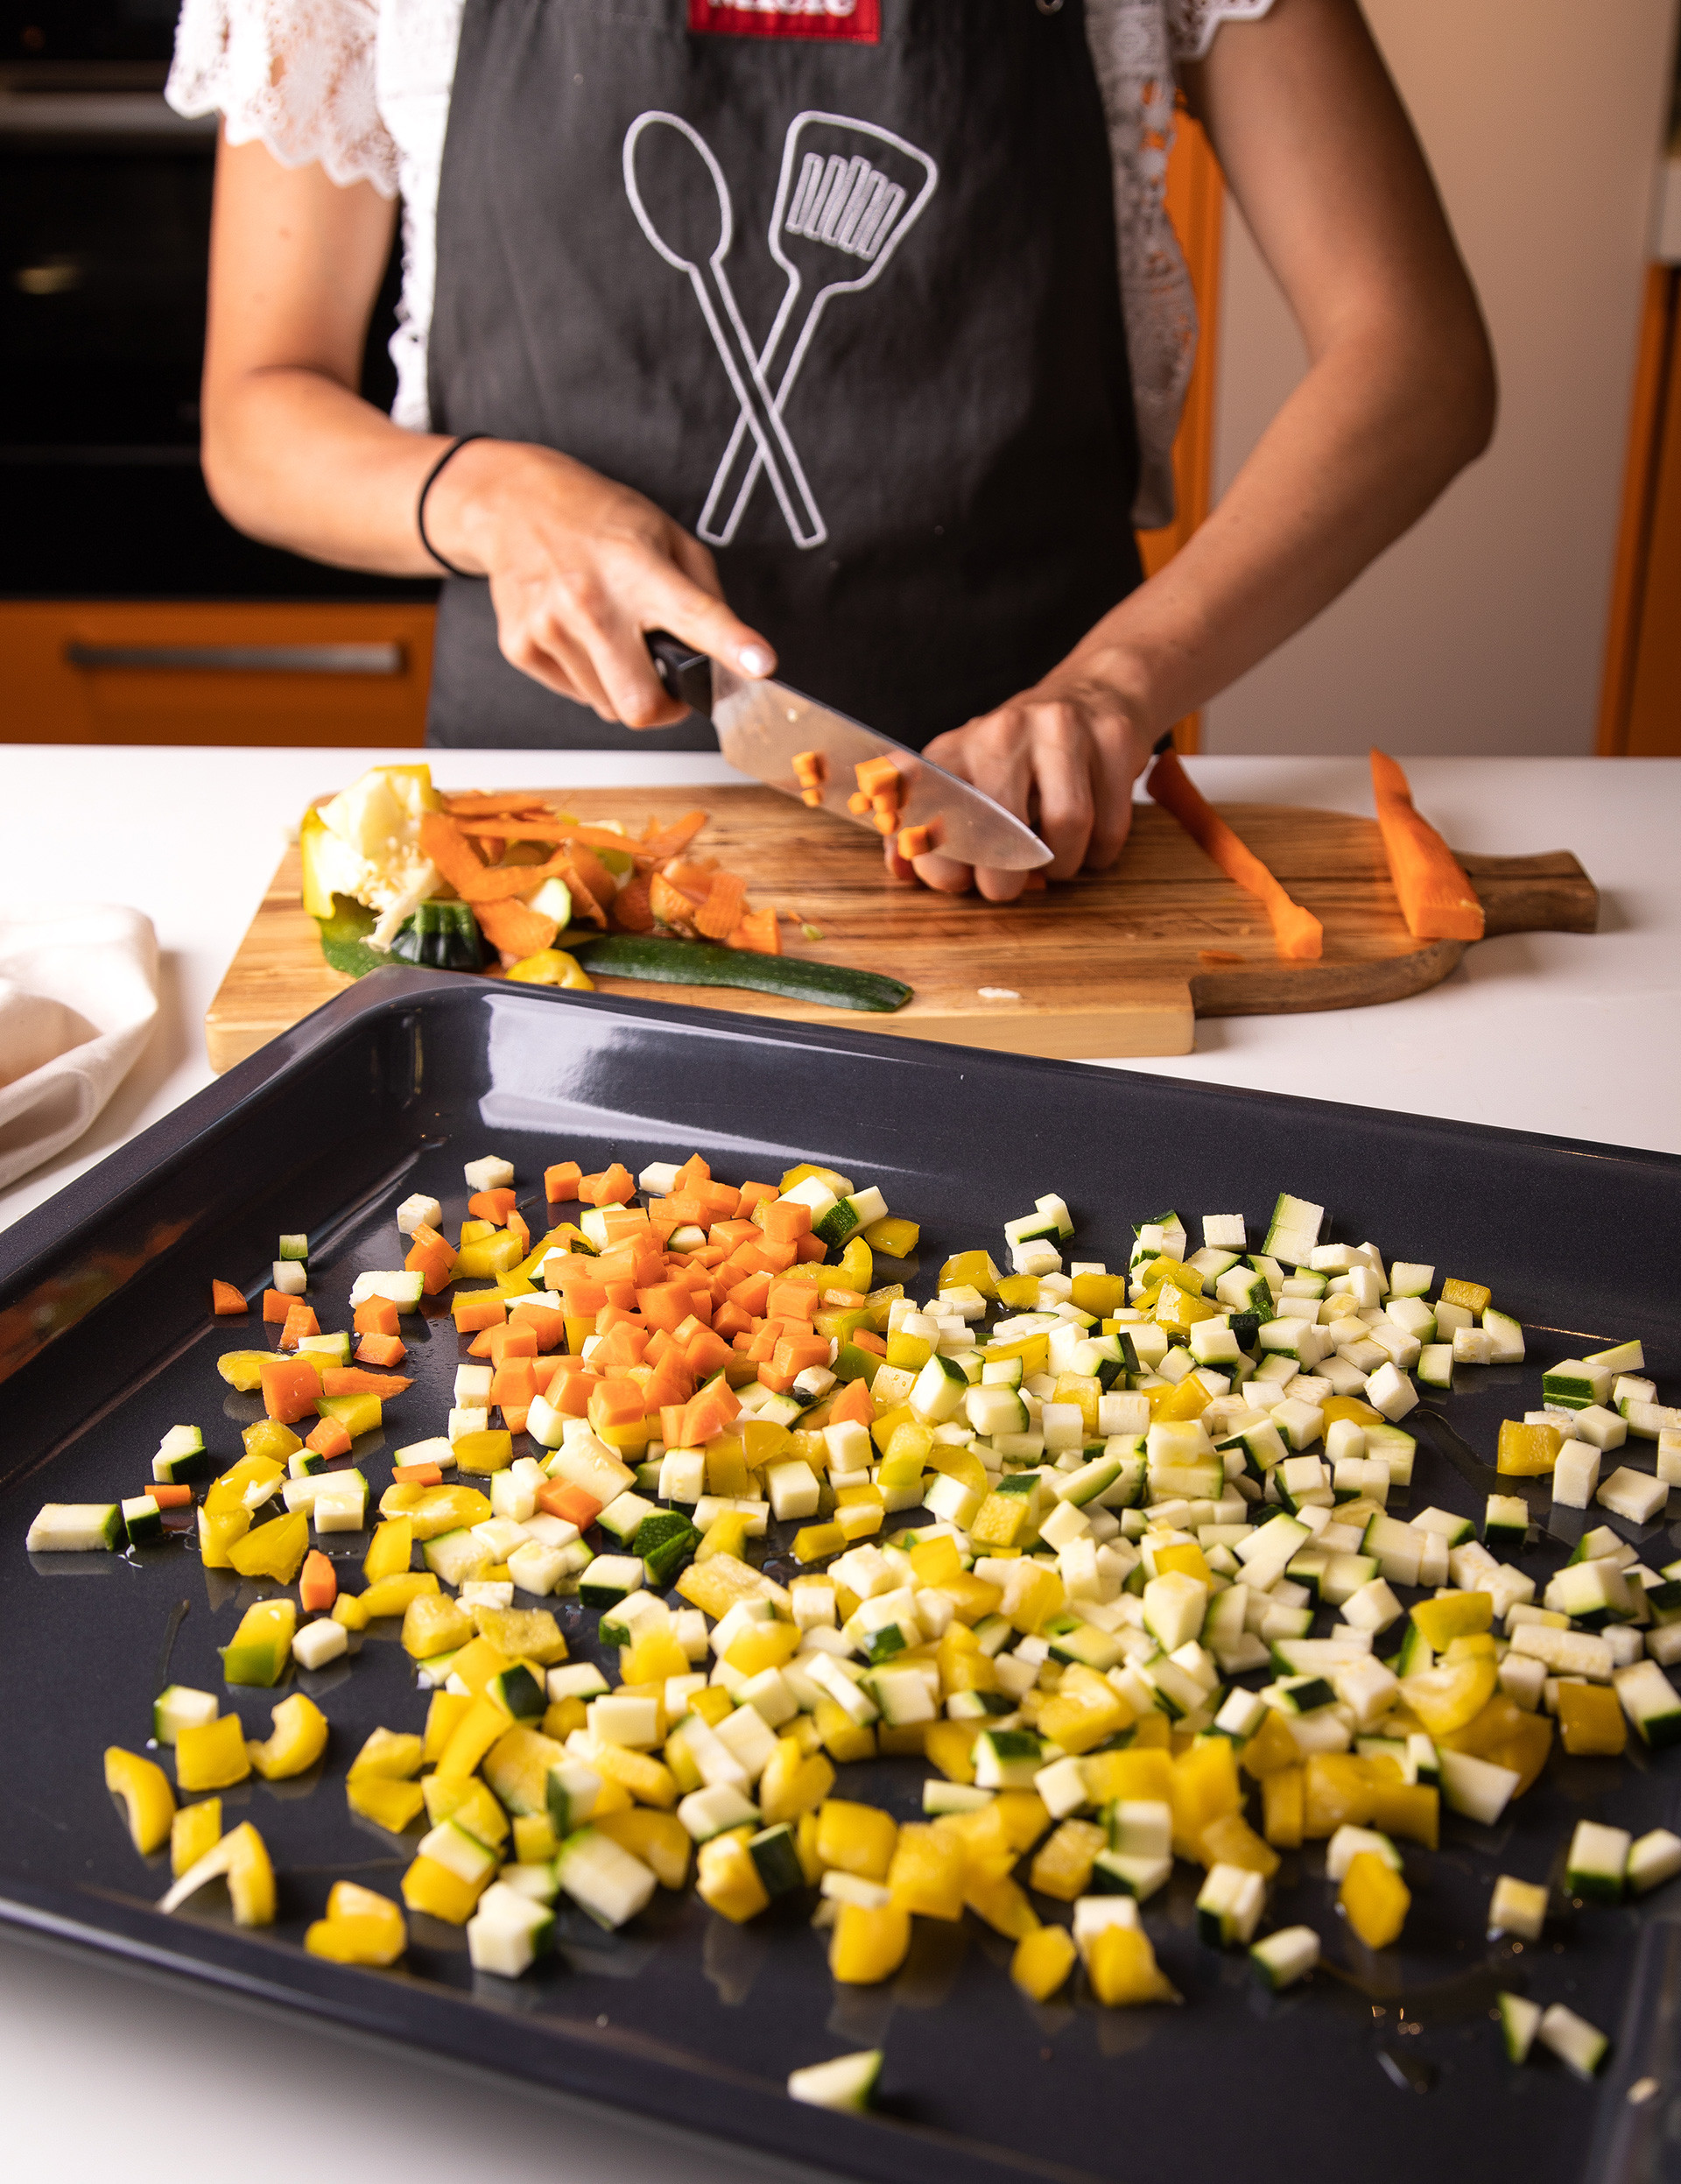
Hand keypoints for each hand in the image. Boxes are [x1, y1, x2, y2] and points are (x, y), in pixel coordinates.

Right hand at [424, 439, 774, 724]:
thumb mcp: (665, 534)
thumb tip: (729, 651)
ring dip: (622, 685)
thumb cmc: (597, 518)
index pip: (695, 614)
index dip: (731, 644)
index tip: (760, 665)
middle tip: (669, 683)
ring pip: (608, 706)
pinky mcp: (520, 647)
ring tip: (612, 636)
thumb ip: (702, 592)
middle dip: (665, 708)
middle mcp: (591, 601)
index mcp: (638, 568)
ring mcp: (550, 627)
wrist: (513, 504)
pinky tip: (581, 635)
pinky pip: (576, 694)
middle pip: (641, 703)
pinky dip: (589, 677)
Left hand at [890, 665, 1159, 900]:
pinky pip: (1109, 824)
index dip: (938, 865)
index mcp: (953, 749)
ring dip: (1062, 866)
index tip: (958, 881)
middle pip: (999, 828)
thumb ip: (926, 833)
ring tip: (1054, 860)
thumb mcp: (965, 783)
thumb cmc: (1018, 759)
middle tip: (1006, 886)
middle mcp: (1000, 731)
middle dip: (1003, 881)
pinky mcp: (1111, 736)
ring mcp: (1059, 728)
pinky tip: (1090, 839)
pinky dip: (1100, 852)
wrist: (1095, 694)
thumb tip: (901, 870)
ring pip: (1067, 824)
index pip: (923, 809)